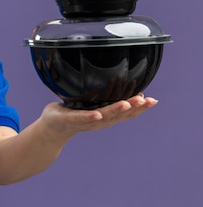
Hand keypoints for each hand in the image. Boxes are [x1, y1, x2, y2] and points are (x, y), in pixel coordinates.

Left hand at [40, 94, 157, 137]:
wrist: (52, 127)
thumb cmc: (73, 112)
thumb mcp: (92, 104)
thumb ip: (104, 96)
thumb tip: (116, 79)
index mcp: (105, 117)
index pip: (126, 113)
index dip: (140, 108)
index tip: (153, 100)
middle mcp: (99, 122)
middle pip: (118, 115)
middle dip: (133, 108)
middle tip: (146, 100)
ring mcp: (85, 122)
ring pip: (103, 116)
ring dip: (115, 110)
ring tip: (127, 103)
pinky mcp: (70, 120)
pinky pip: (81, 118)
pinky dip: (90, 117)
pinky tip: (97, 114)